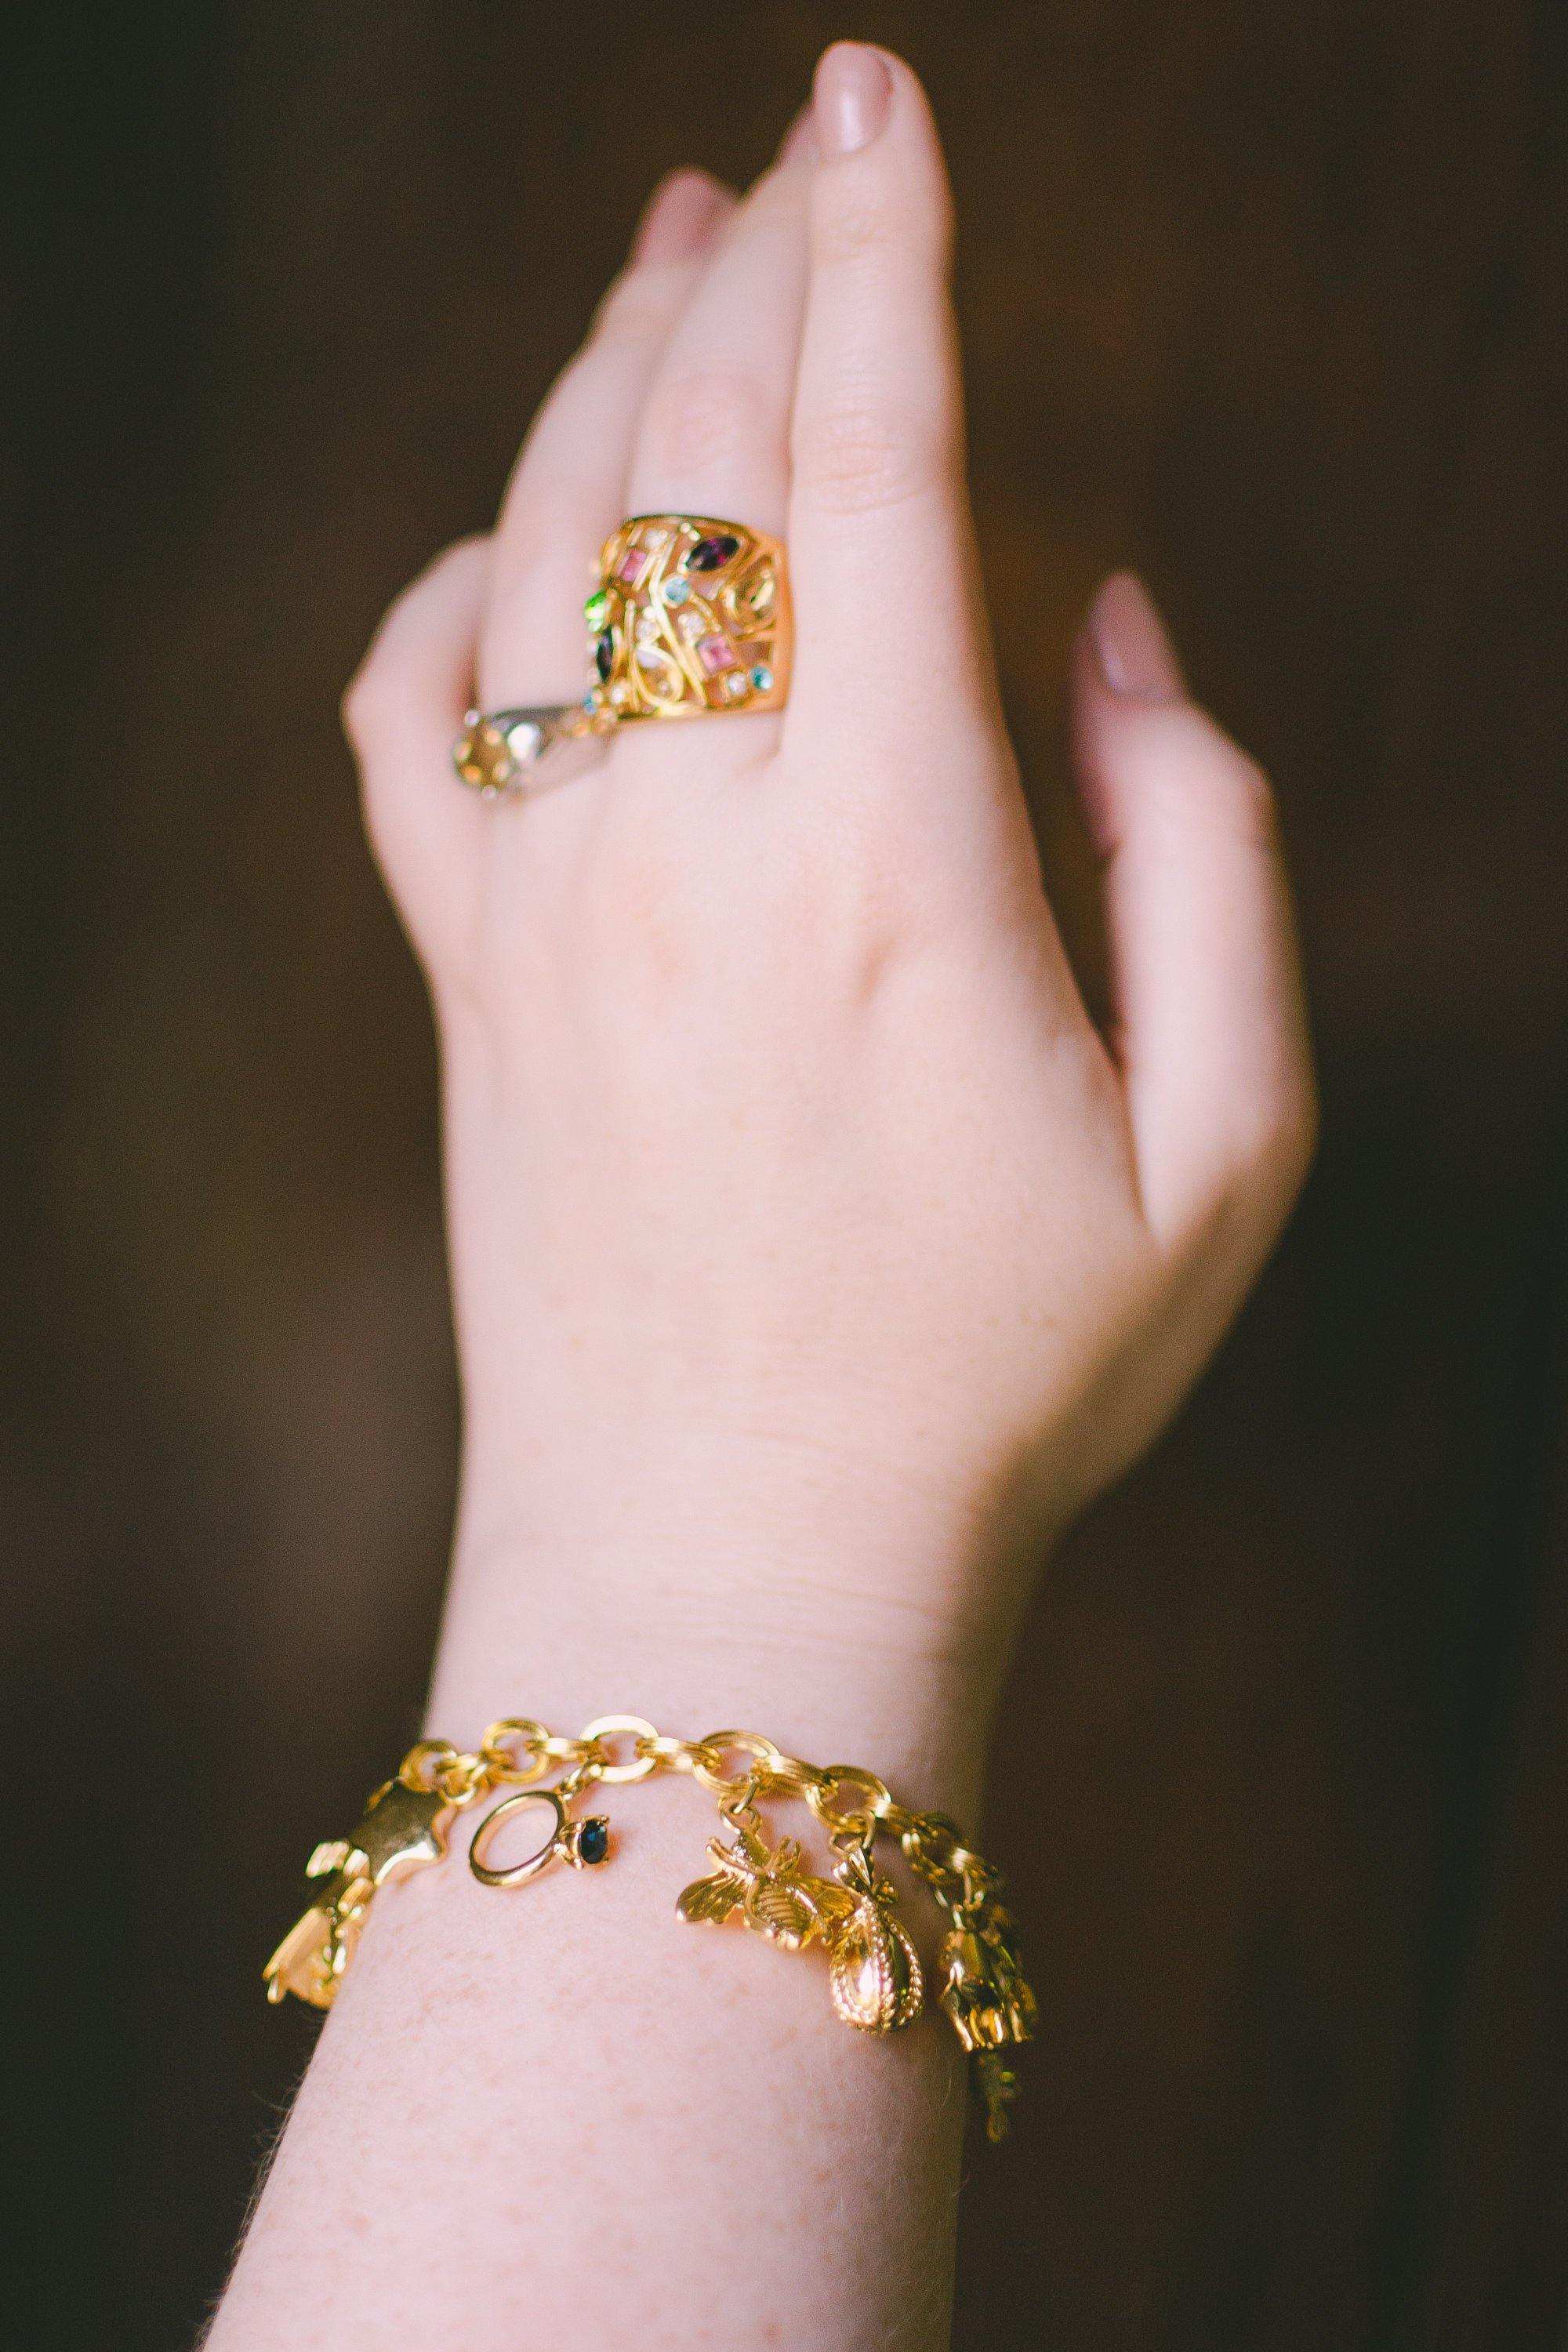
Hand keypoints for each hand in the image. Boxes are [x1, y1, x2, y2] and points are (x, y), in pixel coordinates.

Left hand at [343, 46, 1313, 1697]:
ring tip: (671, 254)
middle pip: (691, 456)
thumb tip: (1117, 622)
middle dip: (758, 259)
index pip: (869, 464)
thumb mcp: (1224, 1152)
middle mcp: (687, 851)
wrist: (729, 1565)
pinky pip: (405, 724)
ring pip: (535, 548)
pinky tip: (508, 541)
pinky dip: (446, 592)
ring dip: (604, 372)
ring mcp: (542, 912)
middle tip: (803, 144)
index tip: (884, 95)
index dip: (887, 246)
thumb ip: (1209, 850)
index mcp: (893, 867)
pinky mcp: (462, 985)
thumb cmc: (1003, 1383)